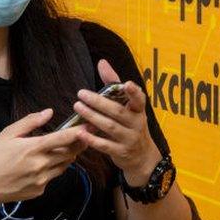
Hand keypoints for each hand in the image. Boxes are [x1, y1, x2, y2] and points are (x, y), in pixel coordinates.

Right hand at [0, 108, 87, 209]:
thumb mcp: (8, 134)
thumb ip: (30, 122)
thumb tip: (49, 112)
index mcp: (33, 148)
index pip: (63, 138)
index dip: (79, 132)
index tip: (89, 126)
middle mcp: (40, 165)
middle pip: (69, 152)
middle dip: (78, 143)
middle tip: (82, 135)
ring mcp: (41, 179)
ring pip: (64, 165)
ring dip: (67, 156)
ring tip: (63, 148)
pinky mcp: (40, 190)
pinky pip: (53, 176)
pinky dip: (53, 168)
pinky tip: (42, 164)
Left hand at [73, 59, 162, 185]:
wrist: (142, 156)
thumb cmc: (131, 125)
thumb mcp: (128, 106)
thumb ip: (114, 84)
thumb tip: (102, 62)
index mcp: (138, 110)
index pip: (139, 99)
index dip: (134, 92)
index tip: (127, 84)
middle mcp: (137, 123)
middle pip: (118, 112)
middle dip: (99, 102)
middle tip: (81, 94)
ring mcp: (130, 139)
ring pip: (110, 127)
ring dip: (93, 117)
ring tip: (77, 107)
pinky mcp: (121, 152)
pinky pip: (105, 146)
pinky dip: (93, 139)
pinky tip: (80, 132)